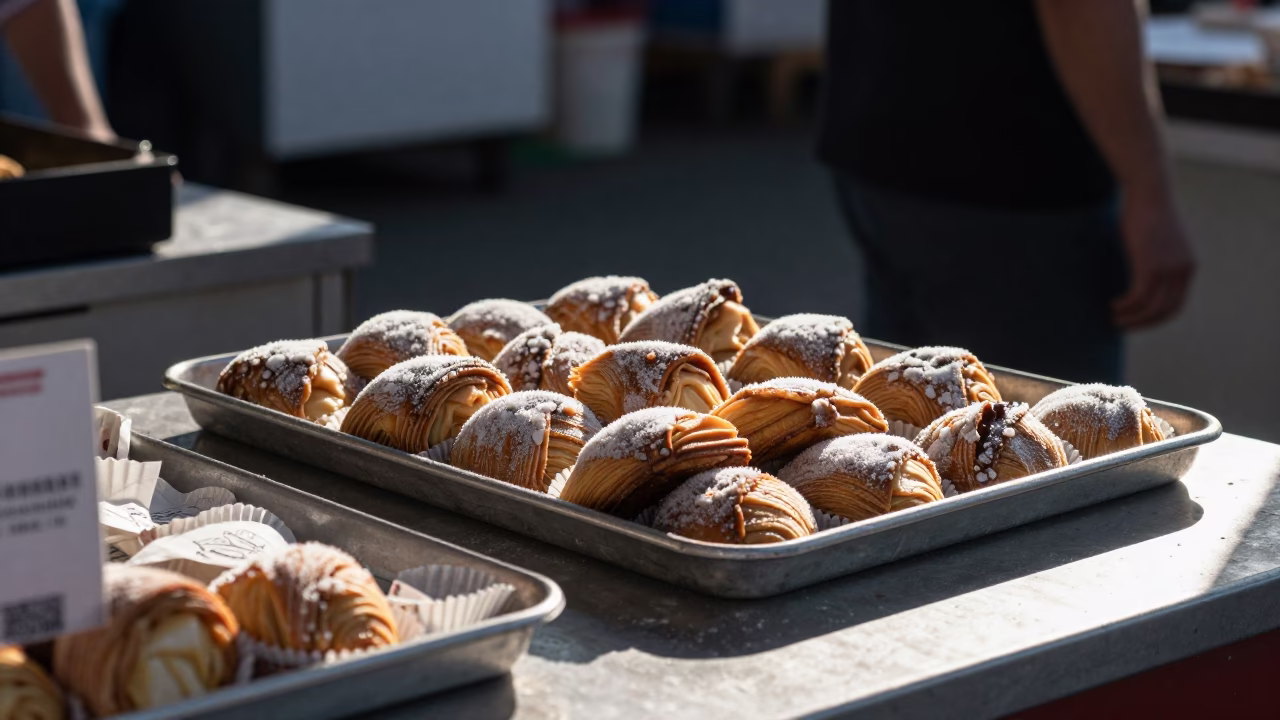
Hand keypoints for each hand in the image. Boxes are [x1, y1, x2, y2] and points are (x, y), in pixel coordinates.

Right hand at [1111, 189, 1196, 329]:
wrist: (1150, 190)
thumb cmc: (1148, 209)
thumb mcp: (1159, 238)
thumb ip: (1157, 256)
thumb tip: (1142, 266)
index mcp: (1189, 266)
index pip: (1177, 304)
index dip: (1156, 317)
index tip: (1137, 319)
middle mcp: (1183, 270)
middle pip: (1166, 311)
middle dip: (1144, 323)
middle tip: (1124, 326)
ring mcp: (1169, 268)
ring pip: (1152, 307)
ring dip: (1132, 317)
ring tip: (1114, 318)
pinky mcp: (1151, 265)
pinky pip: (1139, 296)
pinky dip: (1126, 305)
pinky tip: (1114, 304)